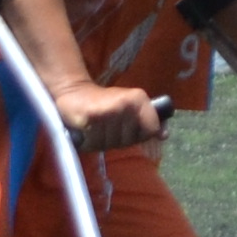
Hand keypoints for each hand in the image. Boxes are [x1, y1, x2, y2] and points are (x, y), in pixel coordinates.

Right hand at [50, 77, 165, 153]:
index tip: (128, 128)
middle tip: (108, 126)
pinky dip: (91, 141)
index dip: (141, 135)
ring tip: (97, 127)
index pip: (152, 130)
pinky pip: (97, 142)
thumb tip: (164, 135)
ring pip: (113, 143)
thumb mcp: (129, 106)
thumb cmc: (104, 102)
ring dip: (104, 140)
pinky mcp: (91, 118)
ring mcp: (109, 111)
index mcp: (138, 98)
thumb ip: (148, 121)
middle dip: (119, 138)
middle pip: (131, 140)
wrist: (72, 92)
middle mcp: (126, 103)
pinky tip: (88, 130)